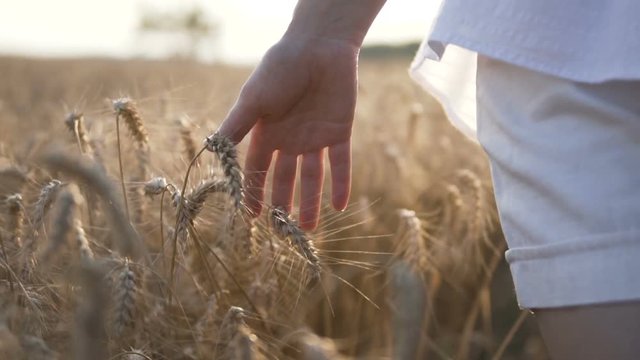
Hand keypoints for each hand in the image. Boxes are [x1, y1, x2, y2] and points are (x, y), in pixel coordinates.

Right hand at [217, 35, 357, 229]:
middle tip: (284, 231)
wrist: (318, 48)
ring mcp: (315, 137)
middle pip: (286, 178)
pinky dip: (341, 184)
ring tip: (309, 228)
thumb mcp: (253, 101)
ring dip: (311, 202)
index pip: (257, 169)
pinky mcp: (339, 132)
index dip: (253, 192)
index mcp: (267, 132)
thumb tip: (211, 152)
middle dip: (284, 203)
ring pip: (313, 177)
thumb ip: (236, 128)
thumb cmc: (280, 70)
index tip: (251, 218)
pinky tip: (340, 206)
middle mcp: (290, 139)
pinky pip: (340, 163)